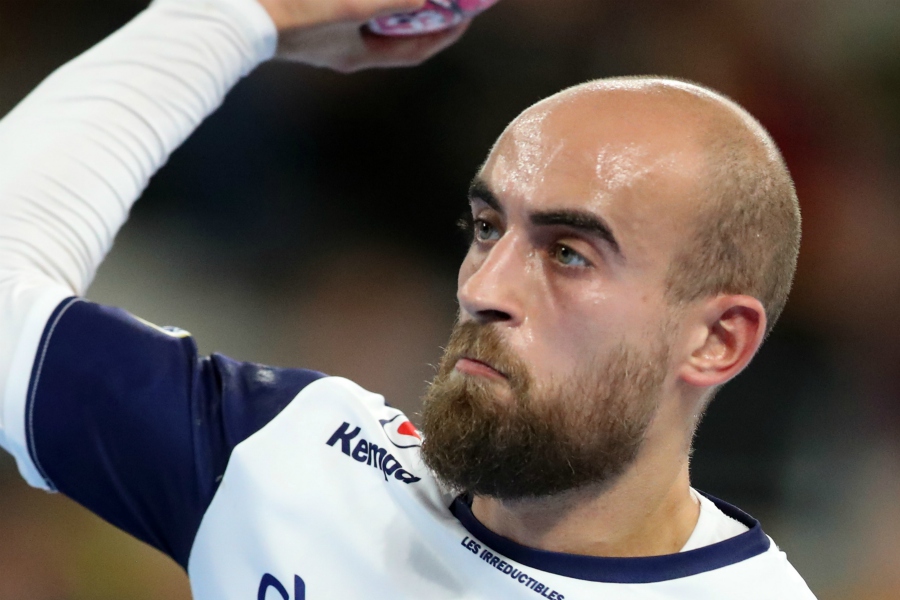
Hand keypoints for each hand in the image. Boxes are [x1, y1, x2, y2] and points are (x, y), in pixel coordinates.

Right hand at [256, 0, 468, 71]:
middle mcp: (348, 46)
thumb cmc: (294, 14)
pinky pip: (359, 7)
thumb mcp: (351, 8)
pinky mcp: (317, 13)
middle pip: (400, 31)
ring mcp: (331, 31)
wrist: (236, 14)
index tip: (469, 11)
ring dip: (400, 2)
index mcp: (360, 54)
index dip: (447, 31)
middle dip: (426, 11)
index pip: (417, 49)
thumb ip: (392, 2)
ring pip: (378, 16)